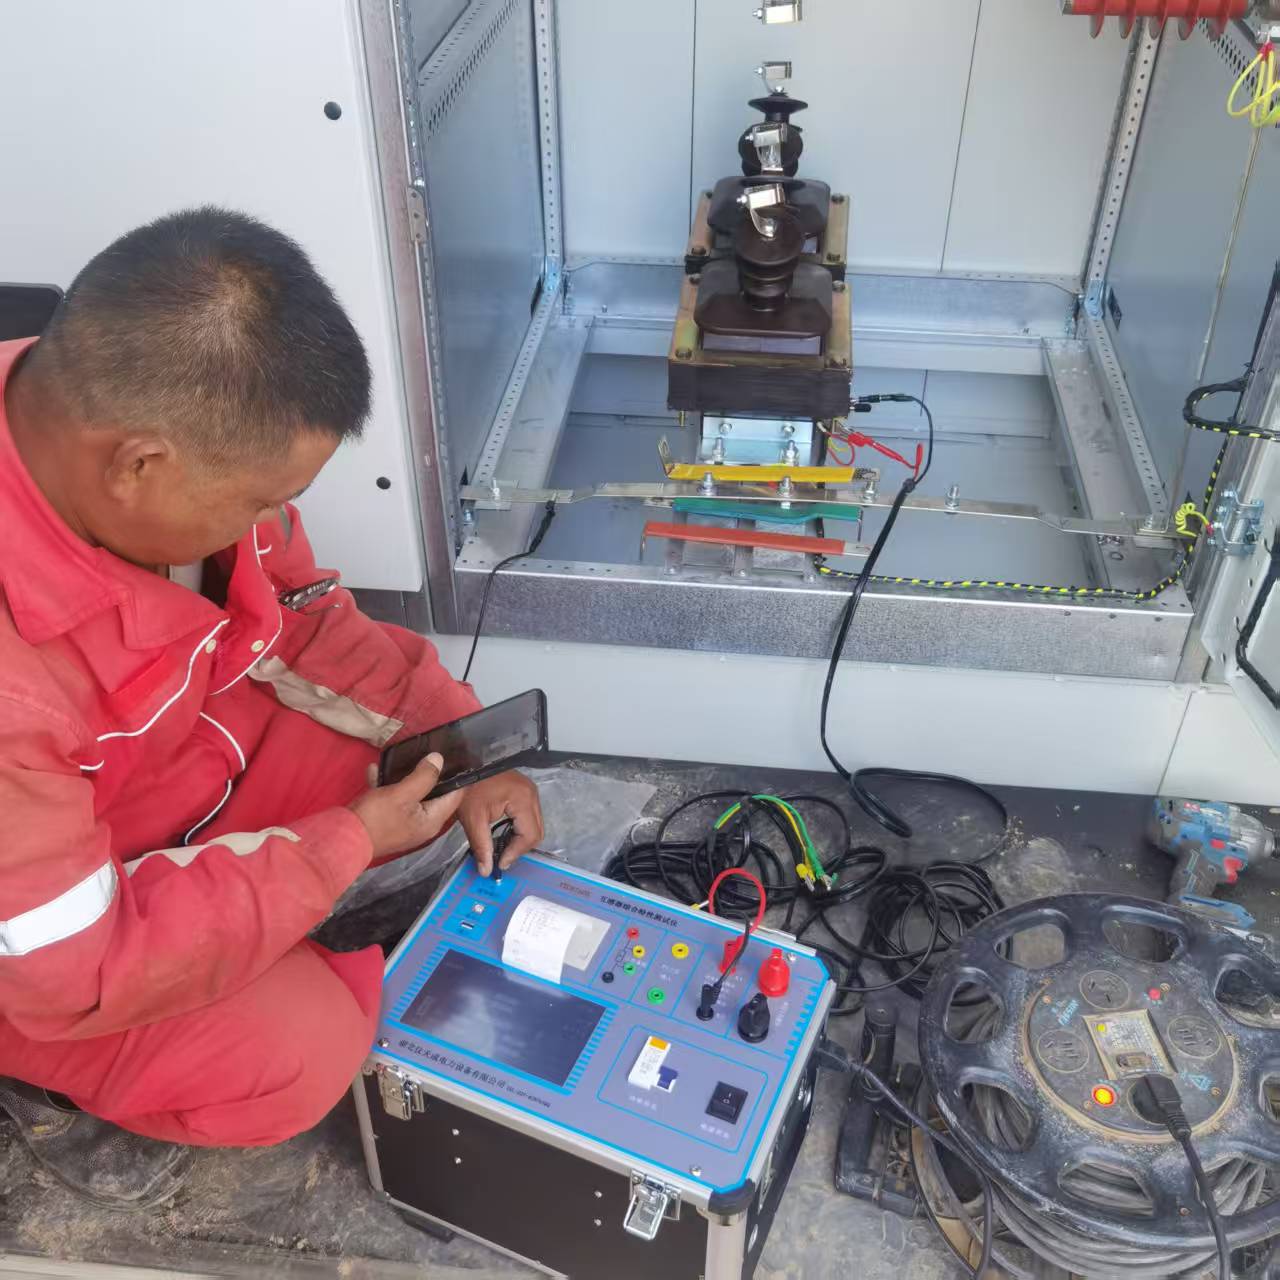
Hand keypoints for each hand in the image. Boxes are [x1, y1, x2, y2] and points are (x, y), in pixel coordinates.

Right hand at [348, 753, 464, 862]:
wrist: (342, 839)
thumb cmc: (376, 817)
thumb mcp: (402, 793)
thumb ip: (424, 776)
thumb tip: (440, 759)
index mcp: (432, 820)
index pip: (455, 796)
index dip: (457, 776)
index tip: (455, 756)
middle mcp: (423, 824)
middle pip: (435, 794)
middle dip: (430, 773)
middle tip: (429, 752)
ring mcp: (405, 823)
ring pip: (412, 795)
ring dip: (405, 777)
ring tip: (402, 757)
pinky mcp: (388, 821)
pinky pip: (393, 799)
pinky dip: (387, 785)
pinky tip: (375, 770)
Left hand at [456, 772, 542, 875]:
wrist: (465, 763)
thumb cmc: (468, 788)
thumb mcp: (472, 818)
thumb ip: (482, 846)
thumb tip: (487, 871)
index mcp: (523, 799)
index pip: (530, 835)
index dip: (516, 853)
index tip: (499, 864)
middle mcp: (532, 795)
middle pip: (536, 831)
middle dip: (519, 847)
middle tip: (501, 857)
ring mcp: (530, 791)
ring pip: (534, 825)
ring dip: (520, 839)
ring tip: (501, 847)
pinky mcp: (525, 791)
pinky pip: (529, 816)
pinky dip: (519, 828)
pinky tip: (504, 833)